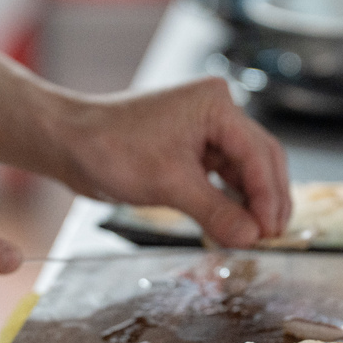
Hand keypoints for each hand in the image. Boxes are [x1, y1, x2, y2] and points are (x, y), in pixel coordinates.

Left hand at [52, 77, 290, 247]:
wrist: (70, 143)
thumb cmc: (110, 146)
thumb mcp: (168, 183)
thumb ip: (214, 212)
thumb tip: (250, 237)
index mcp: (215, 105)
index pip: (258, 153)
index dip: (268, 196)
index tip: (271, 230)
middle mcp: (216, 113)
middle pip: (261, 160)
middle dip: (268, 200)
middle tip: (272, 237)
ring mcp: (206, 132)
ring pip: (245, 172)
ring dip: (251, 204)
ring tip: (255, 236)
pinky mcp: (193, 151)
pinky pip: (224, 179)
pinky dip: (231, 203)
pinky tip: (235, 226)